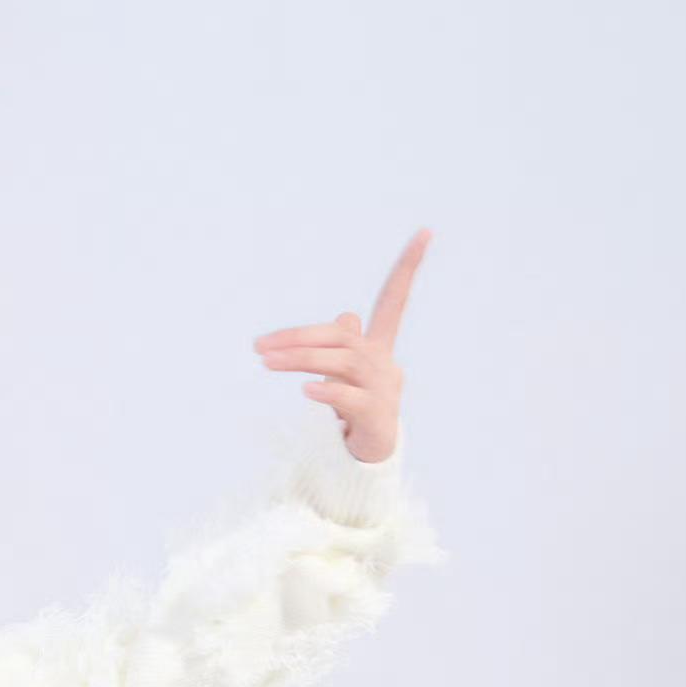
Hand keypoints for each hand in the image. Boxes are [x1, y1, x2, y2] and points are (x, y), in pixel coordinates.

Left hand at [252, 230, 429, 467]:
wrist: (371, 455)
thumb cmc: (355, 406)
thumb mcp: (347, 372)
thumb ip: (341, 344)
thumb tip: (344, 317)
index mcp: (378, 345)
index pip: (395, 298)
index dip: (409, 266)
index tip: (426, 231)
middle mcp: (384, 361)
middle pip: (343, 336)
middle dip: (300, 337)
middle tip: (259, 345)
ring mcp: (383, 388)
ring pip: (341, 363)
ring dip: (300, 360)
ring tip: (266, 362)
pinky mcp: (376, 416)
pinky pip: (347, 398)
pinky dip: (326, 391)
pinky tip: (305, 390)